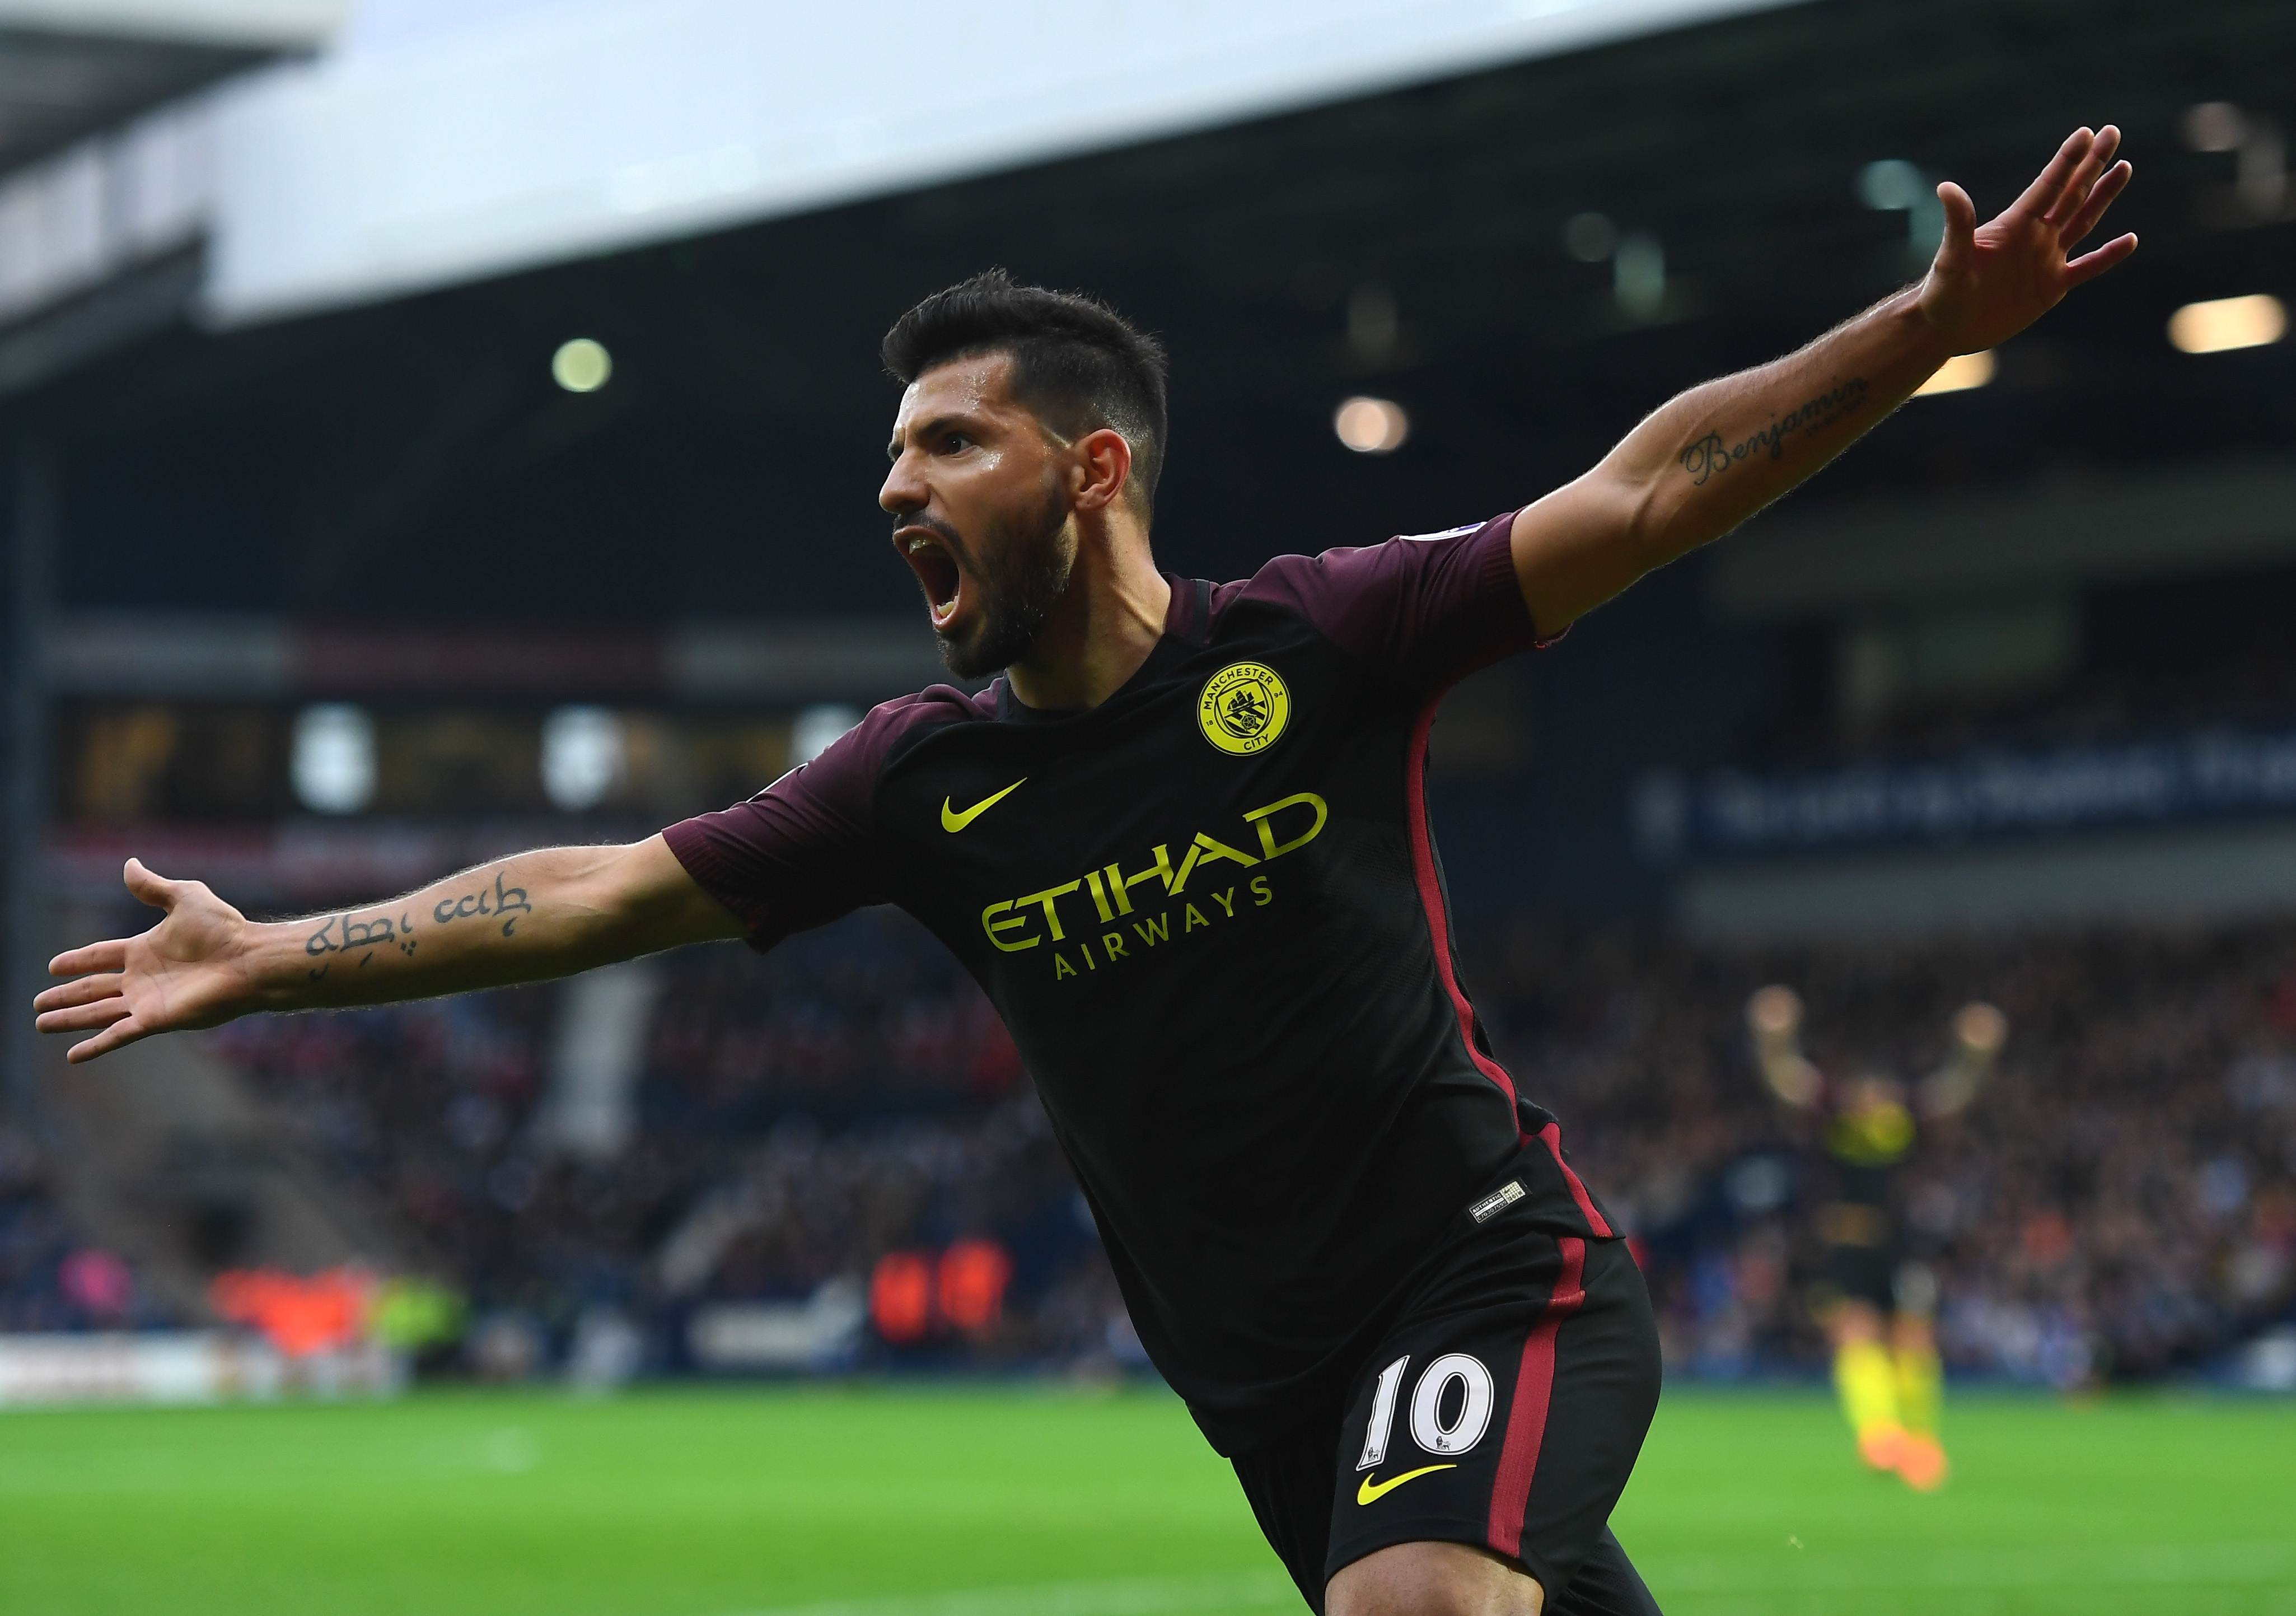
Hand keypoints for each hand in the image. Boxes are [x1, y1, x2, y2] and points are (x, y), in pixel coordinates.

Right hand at [33, 860, 265, 1062]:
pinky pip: (117, 1035)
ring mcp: (147, 1001)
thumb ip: (154, 886)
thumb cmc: (224, 929)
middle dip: (66, 996)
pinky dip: (95, 1045)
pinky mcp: (155, 1020)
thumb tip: (129, 864)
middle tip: (38, 1003)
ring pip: (97, 1013)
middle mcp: (142, 978)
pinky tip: (72, 1056)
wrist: (249, 960)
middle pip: (93, 988)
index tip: (53, 966)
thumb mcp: (184, 898)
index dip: (78, 960)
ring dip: (69, 1019)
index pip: (101, 956)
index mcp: (145, 949)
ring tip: (41, 1024)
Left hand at [1919, 126, 2136, 355]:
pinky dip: (2108, 256)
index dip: (2068, 160)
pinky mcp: (2051, 288)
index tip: (2087, 132)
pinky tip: (2130, 240)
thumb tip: (1946, 188)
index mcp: (2014, 224)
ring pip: (2083, 220)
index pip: (2048, 185)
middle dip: (2092, 164)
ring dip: (2103, 195)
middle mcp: (2034, 236)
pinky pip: (2087, 268)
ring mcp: (2046, 260)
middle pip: (2071, 193)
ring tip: (2124, 168)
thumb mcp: (1951, 258)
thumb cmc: (1942, 292)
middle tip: (2112, 132)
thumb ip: (1958, 224)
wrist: (1945, 328)